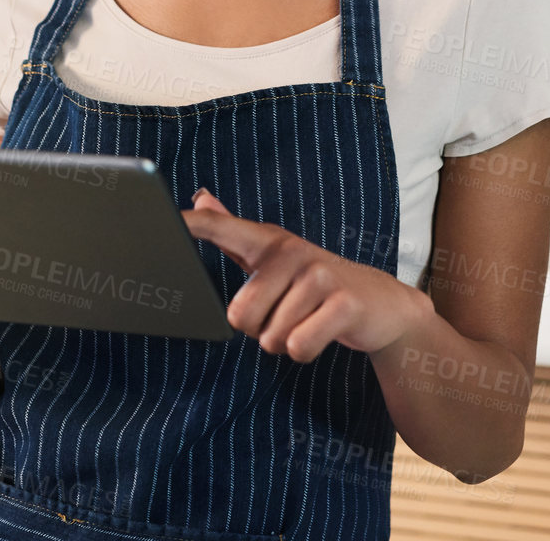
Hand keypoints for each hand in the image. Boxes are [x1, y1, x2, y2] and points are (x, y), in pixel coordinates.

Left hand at [182, 188, 431, 362]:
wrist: (381, 304)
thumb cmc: (315, 283)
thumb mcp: (273, 256)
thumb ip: (233, 230)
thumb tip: (201, 197)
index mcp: (267, 242)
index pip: (222, 228)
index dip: (194, 225)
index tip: (168, 220)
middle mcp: (291, 252)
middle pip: (240, 315)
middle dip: (258, 330)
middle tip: (284, 315)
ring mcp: (319, 275)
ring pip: (271, 337)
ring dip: (285, 342)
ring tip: (307, 321)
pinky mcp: (343, 303)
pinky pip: (298, 346)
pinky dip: (305, 351)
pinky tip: (321, 333)